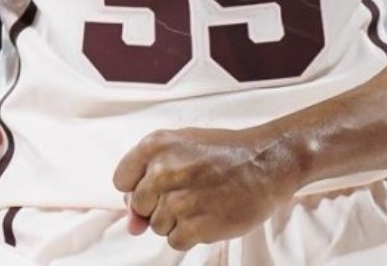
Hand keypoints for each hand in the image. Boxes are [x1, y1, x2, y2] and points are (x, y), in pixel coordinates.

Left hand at [113, 126, 299, 250]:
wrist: (265, 163)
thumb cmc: (224, 154)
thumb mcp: (182, 148)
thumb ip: (149, 178)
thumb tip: (132, 223)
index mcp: (156, 144)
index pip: (121, 179)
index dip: (138, 187)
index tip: (157, 186)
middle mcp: (162, 170)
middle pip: (140, 206)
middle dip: (158, 205)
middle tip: (187, 192)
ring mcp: (178, 199)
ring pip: (157, 226)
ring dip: (177, 220)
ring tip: (202, 200)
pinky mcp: (195, 225)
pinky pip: (175, 241)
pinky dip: (190, 235)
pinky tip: (208, 214)